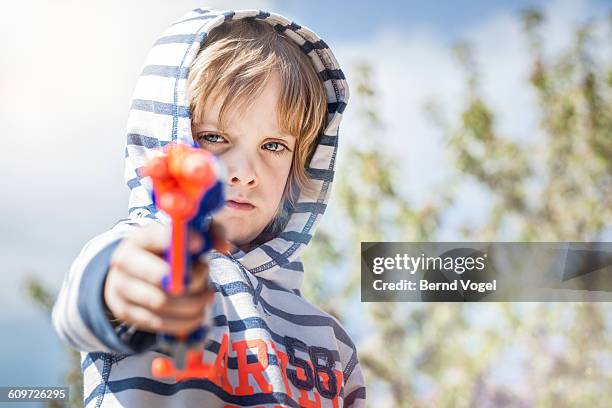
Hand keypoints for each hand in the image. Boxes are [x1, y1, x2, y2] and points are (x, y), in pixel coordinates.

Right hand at [103, 220, 230, 334]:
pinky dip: (183, 322)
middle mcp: (124, 262)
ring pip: (161, 303)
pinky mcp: (125, 313)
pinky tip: (197, 314)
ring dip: (191, 304)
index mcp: (139, 239)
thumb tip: (224, 245)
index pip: (155, 237)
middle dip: (190, 282)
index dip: (179, 242)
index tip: (200, 245)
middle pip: (159, 276)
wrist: (133, 275)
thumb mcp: (182, 239)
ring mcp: (121, 289)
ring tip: (206, 298)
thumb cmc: (166, 255)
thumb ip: (206, 236)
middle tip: (207, 283)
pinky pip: (157, 323)